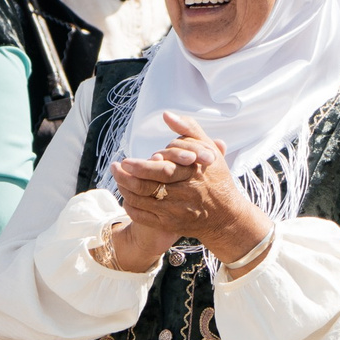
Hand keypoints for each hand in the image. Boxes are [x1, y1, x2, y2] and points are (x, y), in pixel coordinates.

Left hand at [109, 112, 268, 265]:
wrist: (225, 215)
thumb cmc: (216, 179)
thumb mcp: (208, 150)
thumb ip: (188, 129)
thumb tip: (166, 114)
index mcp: (191, 174)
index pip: (160, 170)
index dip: (139, 166)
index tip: (125, 160)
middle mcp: (183, 194)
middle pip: (146, 187)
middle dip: (125, 177)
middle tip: (114, 167)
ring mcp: (175, 212)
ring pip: (141, 201)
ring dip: (124, 189)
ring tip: (117, 177)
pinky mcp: (169, 225)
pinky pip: (142, 217)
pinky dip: (130, 206)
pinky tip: (126, 196)